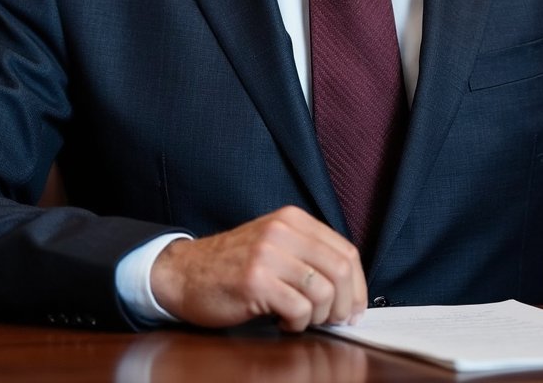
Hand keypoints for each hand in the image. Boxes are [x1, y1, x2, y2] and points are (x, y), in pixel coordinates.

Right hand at [149, 205, 365, 330]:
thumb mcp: (275, 245)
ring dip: (317, 317)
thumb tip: (350, 288)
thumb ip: (308, 255)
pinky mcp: (255, 281)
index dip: (358, 285)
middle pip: (341, 271)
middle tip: (334, 321)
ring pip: (323, 293)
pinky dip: (296, 324)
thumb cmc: (233, 265)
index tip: (355, 307)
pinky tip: (281, 320)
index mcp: (293, 219)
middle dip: (345, 304)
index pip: (346, 250)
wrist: (184, 272)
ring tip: (299, 317)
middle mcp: (283, 231)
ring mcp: (268, 254)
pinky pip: (298, 309)